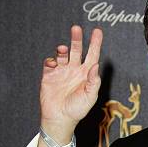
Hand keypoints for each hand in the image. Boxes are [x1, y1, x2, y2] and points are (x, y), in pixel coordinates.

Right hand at [39, 25, 102, 146]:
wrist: (60, 118)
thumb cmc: (77, 110)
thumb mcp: (90, 96)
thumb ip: (94, 81)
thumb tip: (96, 65)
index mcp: (86, 74)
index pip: (92, 55)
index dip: (95, 43)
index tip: (97, 31)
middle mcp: (74, 70)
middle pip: (76, 50)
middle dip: (76, 39)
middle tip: (76, 28)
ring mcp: (62, 72)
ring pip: (62, 54)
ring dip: (62, 49)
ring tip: (62, 49)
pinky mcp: (49, 75)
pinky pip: (50, 63)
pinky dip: (51, 60)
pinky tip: (53, 63)